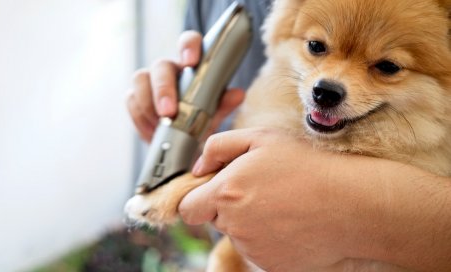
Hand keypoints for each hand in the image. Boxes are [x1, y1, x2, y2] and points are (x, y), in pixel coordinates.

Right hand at [127, 30, 244, 141]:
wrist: (185, 146)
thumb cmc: (201, 122)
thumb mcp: (216, 115)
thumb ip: (224, 104)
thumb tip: (237, 94)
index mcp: (192, 65)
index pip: (189, 42)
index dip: (189, 47)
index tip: (191, 61)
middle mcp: (169, 69)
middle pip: (160, 66)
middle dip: (163, 88)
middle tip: (169, 112)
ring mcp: (149, 83)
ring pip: (140, 81)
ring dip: (148, 106)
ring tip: (160, 127)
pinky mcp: (135, 99)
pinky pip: (131, 102)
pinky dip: (141, 119)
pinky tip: (152, 133)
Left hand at [178, 128, 450, 271]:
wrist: (349, 205)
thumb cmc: (308, 167)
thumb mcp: (262, 138)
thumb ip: (219, 146)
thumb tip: (198, 167)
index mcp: (225, 193)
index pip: (188, 208)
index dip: (198, 198)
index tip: (215, 190)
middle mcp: (234, 225)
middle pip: (215, 219)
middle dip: (228, 206)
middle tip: (260, 190)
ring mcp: (252, 248)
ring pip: (238, 234)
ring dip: (250, 221)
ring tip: (281, 204)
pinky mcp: (269, 264)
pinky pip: (257, 249)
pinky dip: (268, 237)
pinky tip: (290, 222)